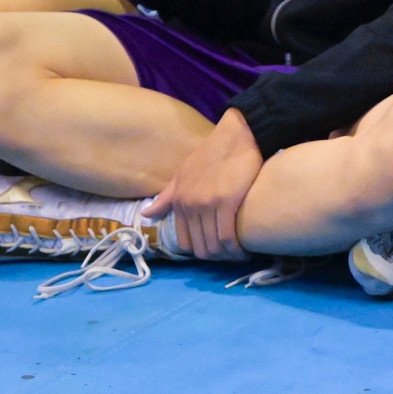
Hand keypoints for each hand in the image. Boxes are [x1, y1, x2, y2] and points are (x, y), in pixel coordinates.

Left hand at [146, 109, 262, 260]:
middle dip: (217, 257)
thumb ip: (167, 196)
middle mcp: (189, 206)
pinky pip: (228, 237)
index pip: (185, 242)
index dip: (201, 251)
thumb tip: (146, 214)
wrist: (236, 135)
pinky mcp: (227, 203)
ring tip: (240, 255)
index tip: (216, 250)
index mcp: (178, 201)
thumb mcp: (183, 173)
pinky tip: (246, 250)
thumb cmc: (212, 153)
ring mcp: (207, 205)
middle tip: (231, 256)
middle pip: (201, 248)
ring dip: (228, 256)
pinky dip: (237, 249)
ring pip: (214, 246)